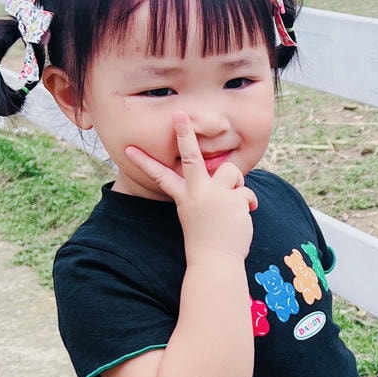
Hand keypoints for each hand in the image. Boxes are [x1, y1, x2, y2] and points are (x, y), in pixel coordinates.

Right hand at [125, 114, 256, 260]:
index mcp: (184, 197)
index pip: (161, 176)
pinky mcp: (234, 199)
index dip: (144, 162)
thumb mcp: (200, 214)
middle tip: (180, 114)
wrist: (216, 262)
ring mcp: (215, 194)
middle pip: (191, 156)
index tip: (128, 149)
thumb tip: (229, 178)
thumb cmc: (208, 240)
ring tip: (232, 202)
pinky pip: (247, 191)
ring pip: (230, 170)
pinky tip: (243, 217)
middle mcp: (197, 192)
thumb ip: (208, 193)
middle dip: (185, 134)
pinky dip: (249, 203)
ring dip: (236, 183)